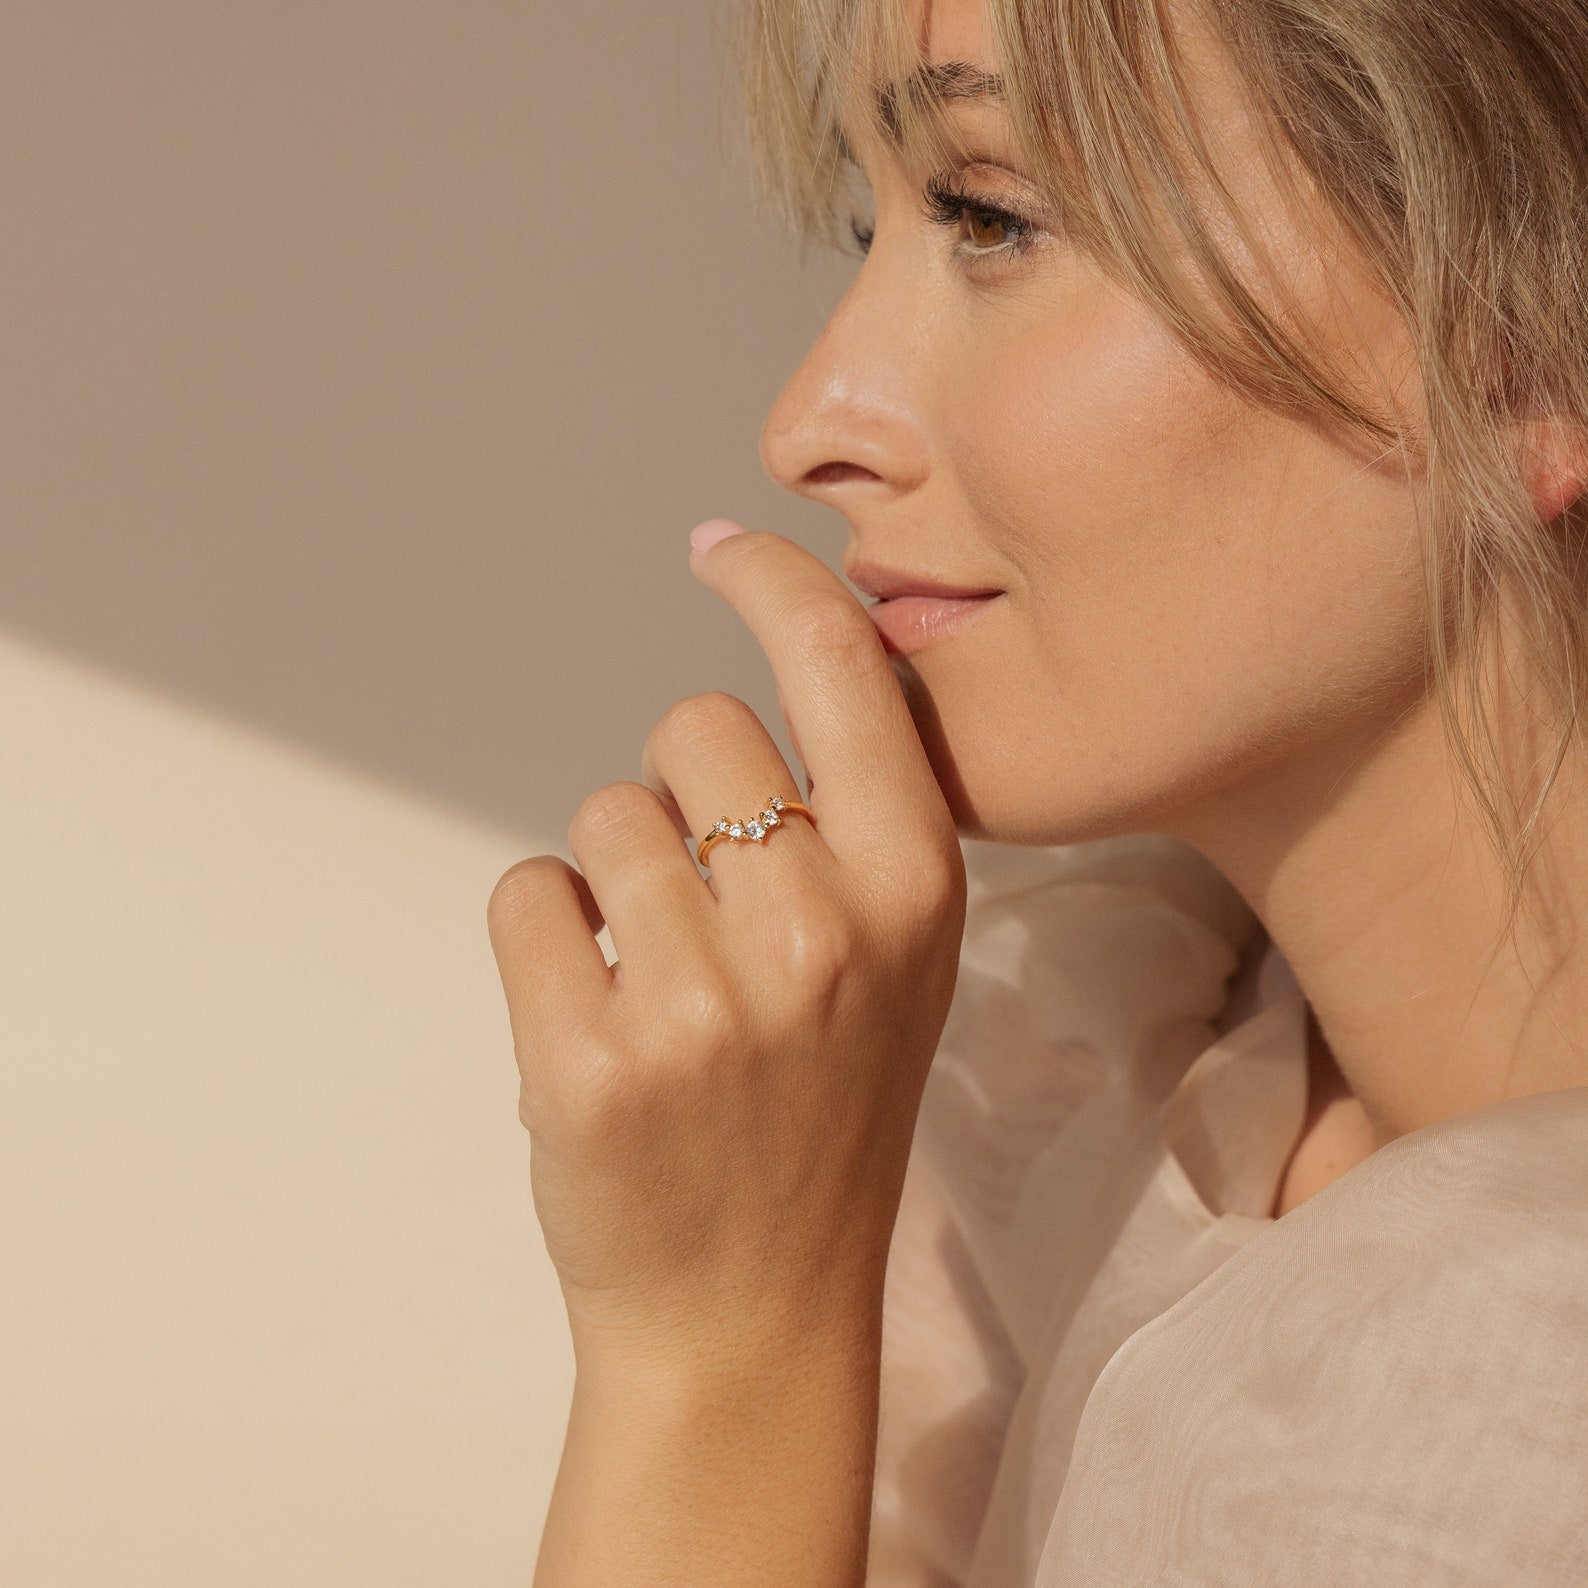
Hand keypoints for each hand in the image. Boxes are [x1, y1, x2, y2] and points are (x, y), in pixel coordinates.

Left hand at [486, 521, 966, 1370]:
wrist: (752, 1310)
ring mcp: (704, 1000)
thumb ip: (863, 821)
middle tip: (713, 917)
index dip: (777, 584)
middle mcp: (822, 930)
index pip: (841, 667)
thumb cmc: (825, 1117)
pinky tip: (597, 1019)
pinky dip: (546, 939)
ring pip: (603, 816)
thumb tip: (789, 647)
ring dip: (615, 884)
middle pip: (694, 728)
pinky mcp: (590, 1059)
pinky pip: (526, 893)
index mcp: (916, 890)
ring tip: (662, 989)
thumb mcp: (901, 960)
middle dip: (687, 798)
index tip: (723, 547)